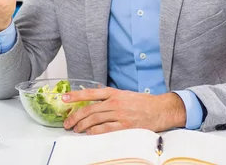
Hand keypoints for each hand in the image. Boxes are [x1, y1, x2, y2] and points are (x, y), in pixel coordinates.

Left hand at [62, 87, 185, 134]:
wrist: (161, 109)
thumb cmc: (142, 102)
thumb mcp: (123, 95)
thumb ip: (108, 98)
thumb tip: (92, 103)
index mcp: (113, 93)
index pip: (90, 93)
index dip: (75, 96)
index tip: (64, 99)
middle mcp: (115, 102)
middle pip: (89, 109)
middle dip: (75, 117)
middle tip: (67, 123)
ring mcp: (120, 114)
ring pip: (94, 120)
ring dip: (82, 126)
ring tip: (76, 129)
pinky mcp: (125, 126)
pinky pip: (105, 129)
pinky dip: (95, 131)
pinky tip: (89, 133)